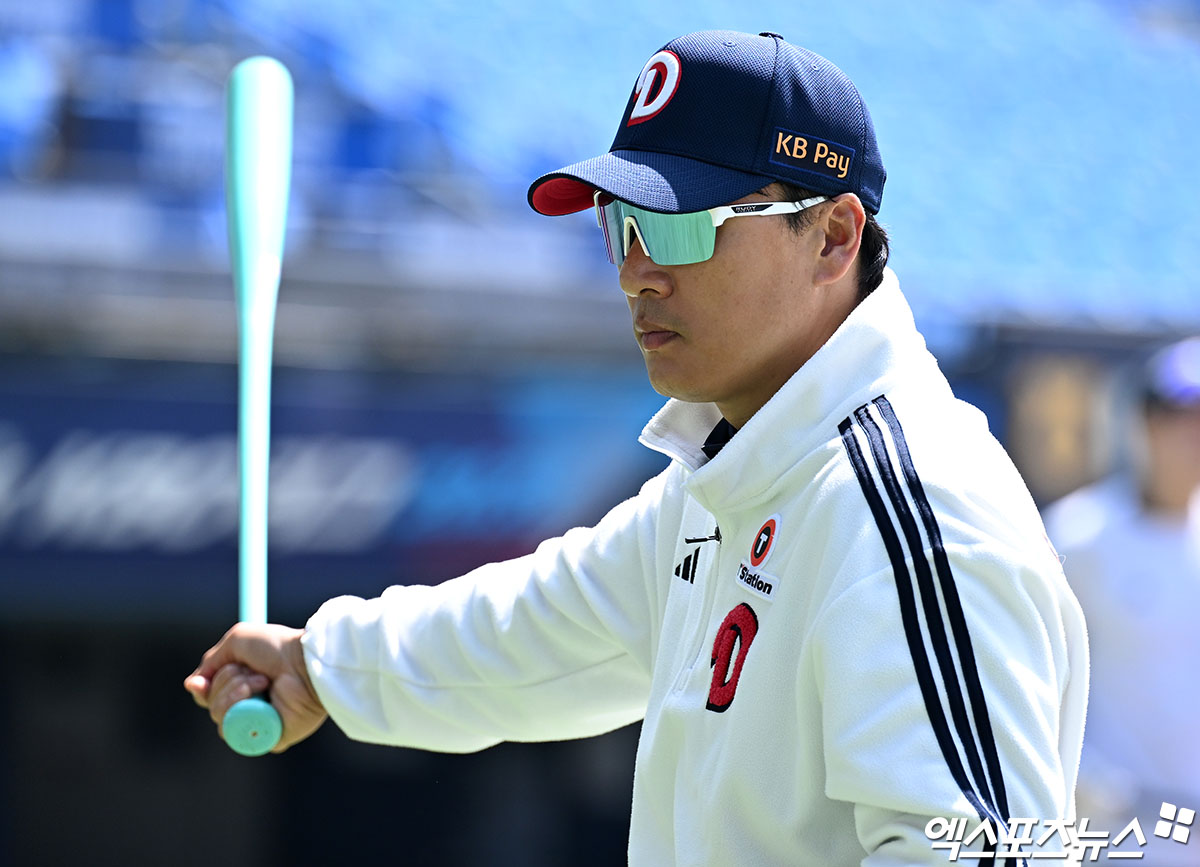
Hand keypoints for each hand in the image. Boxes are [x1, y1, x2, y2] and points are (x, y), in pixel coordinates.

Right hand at [184, 623, 327, 752]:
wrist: (304, 662)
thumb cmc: (277, 647)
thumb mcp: (237, 642)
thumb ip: (211, 661)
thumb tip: (192, 684)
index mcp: (243, 683)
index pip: (208, 696)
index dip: (203, 690)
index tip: (200, 682)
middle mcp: (250, 704)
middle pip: (212, 707)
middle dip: (226, 684)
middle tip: (254, 672)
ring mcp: (259, 722)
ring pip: (221, 720)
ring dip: (236, 694)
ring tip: (263, 681)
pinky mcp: (269, 739)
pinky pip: (239, 735)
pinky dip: (245, 713)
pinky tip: (265, 700)